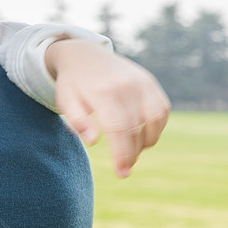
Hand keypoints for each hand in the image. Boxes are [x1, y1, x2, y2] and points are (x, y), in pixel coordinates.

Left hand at [45, 40, 170, 177]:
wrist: (84, 54)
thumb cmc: (73, 84)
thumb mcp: (65, 100)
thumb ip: (77, 121)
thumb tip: (94, 141)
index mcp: (103, 91)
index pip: (119, 129)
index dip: (122, 154)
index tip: (121, 173)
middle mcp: (127, 86)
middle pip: (136, 129)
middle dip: (132, 154)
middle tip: (124, 169)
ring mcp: (142, 82)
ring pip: (155, 120)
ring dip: (146, 141)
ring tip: (131, 151)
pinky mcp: (150, 82)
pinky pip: (162, 110)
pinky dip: (156, 127)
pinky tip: (142, 135)